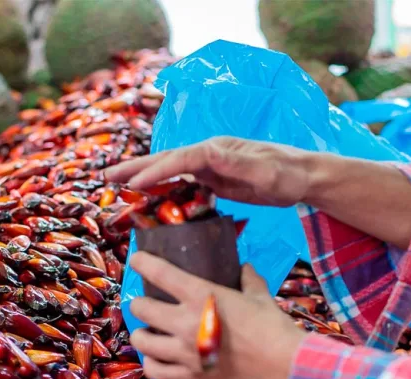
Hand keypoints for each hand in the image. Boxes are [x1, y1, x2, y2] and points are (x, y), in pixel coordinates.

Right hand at [104, 136, 312, 206]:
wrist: (303, 176)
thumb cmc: (287, 172)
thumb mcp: (264, 169)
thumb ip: (236, 161)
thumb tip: (207, 151)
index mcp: (217, 149)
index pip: (180, 159)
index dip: (156, 171)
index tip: (134, 185)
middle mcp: (209, 153)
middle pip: (166, 159)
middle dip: (136, 168)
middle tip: (107, 177)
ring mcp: (209, 166)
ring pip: (169, 170)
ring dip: (143, 177)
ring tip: (117, 184)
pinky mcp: (213, 179)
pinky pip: (181, 183)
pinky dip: (161, 187)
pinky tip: (149, 197)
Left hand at [128, 252, 305, 378]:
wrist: (284, 366)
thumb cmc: (273, 326)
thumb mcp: (260, 296)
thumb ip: (248, 280)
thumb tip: (245, 268)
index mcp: (201, 296)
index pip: (161, 273)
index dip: (142, 263)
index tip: (136, 259)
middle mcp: (186, 322)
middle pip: (142, 308)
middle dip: (139, 304)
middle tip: (145, 304)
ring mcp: (185, 351)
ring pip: (142, 341)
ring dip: (141, 335)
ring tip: (147, 333)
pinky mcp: (191, 375)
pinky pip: (157, 372)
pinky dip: (153, 365)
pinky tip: (156, 360)